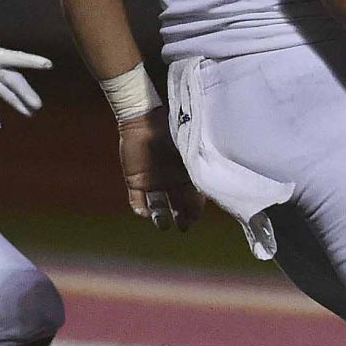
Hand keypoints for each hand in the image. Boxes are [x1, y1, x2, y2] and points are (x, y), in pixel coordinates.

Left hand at [118, 111, 203, 229]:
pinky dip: (139, 208)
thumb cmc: (171, 131)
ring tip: (163, 224)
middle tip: (183, 226)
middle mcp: (172, 181)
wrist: (144, 119)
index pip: (194, 197)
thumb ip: (197, 164)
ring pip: (158, 206)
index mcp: (187, 173)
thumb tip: (210, 183)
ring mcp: (153, 182)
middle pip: (178, 205)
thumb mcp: (188, 148)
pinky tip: (144, 213)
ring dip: (161, 218)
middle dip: (181, 218)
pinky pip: (137, 200)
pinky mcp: (135, 181)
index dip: (195, 209)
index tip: (195, 217)